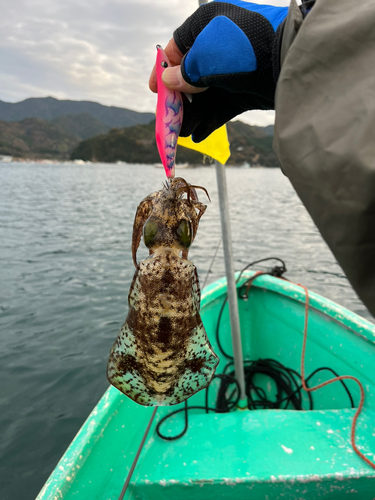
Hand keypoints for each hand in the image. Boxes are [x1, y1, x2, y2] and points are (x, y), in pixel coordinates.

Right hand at [150, 0, 287, 141]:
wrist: (291, 60)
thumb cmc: (246, 48)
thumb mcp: (207, 56)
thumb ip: (185, 72)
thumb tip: (168, 82)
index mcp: (207, 25)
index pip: (178, 48)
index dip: (164, 70)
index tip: (156, 91)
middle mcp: (219, 47)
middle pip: (190, 77)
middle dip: (179, 101)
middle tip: (169, 120)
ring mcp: (233, 71)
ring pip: (205, 96)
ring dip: (192, 115)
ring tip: (181, 134)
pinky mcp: (245, 91)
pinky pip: (221, 108)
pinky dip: (210, 121)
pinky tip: (198, 136)